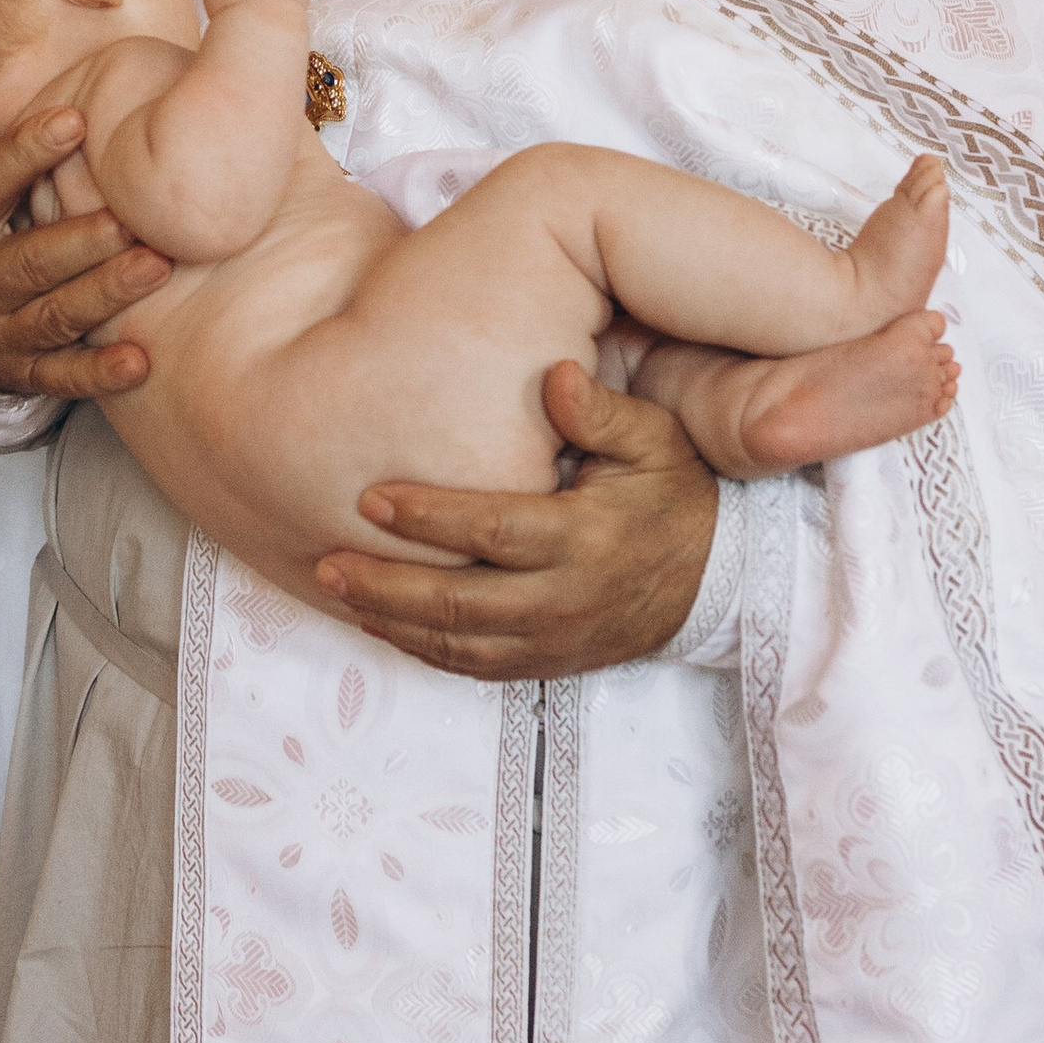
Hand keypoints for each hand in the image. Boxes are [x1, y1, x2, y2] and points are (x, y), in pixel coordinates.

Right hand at [0, 80, 168, 400]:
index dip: (23, 155)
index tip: (73, 120)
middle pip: (27, 262)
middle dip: (80, 241)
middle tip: (131, 217)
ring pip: (54, 316)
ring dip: (105, 295)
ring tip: (156, 267)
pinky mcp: (26, 374)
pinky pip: (62, 378)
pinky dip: (100, 374)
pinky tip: (141, 362)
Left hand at [315, 361, 719, 681]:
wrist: (717, 580)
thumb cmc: (676, 497)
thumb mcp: (655, 442)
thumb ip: (602, 412)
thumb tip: (554, 376)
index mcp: (586, 538)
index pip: (494, 531)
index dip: (429, 517)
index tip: (371, 497)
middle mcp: (565, 599)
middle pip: (459, 602)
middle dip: (386, 583)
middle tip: (326, 559)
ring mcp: (555, 641)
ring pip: (458, 643)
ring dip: (392, 619)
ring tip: (338, 588)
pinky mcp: (548, 664)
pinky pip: (474, 666)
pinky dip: (422, 648)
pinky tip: (382, 622)